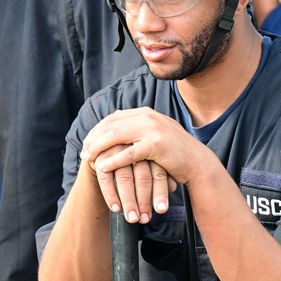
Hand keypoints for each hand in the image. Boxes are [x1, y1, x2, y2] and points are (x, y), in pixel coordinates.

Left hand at [81, 108, 203, 222]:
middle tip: (83, 152)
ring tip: (87, 159)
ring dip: (98, 148)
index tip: (87, 142)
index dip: (97, 129)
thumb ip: (138, 131)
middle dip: (94, 138)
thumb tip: (116, 133)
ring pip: (116, 136)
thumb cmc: (174, 154)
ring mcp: (152, 129)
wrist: (198, 163)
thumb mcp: (155, 136)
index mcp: (146, 113)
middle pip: (111, 125)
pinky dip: (113, 160)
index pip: (114, 117)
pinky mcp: (156, 145)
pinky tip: (102, 167)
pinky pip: (129, 153)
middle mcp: (148, 116)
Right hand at [86, 144, 175, 222]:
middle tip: (144, 220)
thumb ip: (159, 175)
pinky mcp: (101, 156)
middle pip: (142, 177)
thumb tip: (173, 187)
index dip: (160, 193)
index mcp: (150, 150)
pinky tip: (115, 208)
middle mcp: (134, 148)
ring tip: (132, 218)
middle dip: (144, 201)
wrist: (104, 149)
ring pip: (125, 178)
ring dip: (128, 201)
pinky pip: (105, 178)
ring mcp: (117, 150)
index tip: (161, 211)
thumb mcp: (147, 165)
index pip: (158, 173)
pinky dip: (110, 194)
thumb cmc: (131, 161)